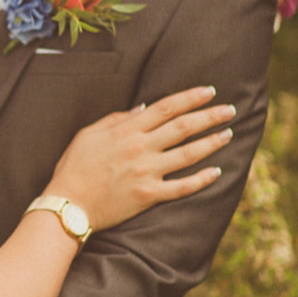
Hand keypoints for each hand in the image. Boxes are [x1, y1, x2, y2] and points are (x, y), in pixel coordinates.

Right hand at [47, 86, 235, 231]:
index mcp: (126, 131)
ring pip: (188, 154)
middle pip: (183, 127)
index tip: (209, 92)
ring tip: (228, 134)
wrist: (68, 204)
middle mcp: (140, 149)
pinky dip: (201, 180)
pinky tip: (217, 172)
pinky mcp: (148, 196)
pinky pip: (182, 187)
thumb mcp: (87, 134)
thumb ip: (116, 119)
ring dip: (212, 142)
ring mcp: (146, 173)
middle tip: (229, 110)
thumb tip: (143, 109)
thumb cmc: (73, 168)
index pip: (166, 108)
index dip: (190, 98)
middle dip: (210, 116)